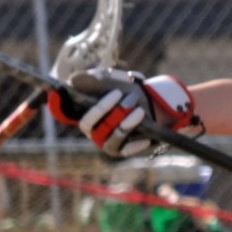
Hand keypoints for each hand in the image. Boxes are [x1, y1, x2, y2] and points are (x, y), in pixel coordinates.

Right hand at [48, 68, 203, 157]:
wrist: (164, 106)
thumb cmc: (136, 91)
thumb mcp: (116, 81)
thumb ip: (94, 80)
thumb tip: (72, 80)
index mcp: (90, 113)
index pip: (72, 112)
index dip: (67, 106)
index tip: (71, 93)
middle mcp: (97, 131)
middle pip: (92, 124)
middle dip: (107, 109)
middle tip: (121, 96)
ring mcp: (112, 143)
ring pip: (110, 136)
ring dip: (124, 122)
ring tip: (138, 109)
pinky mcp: (128, 152)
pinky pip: (127, 148)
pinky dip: (135, 138)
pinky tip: (143, 129)